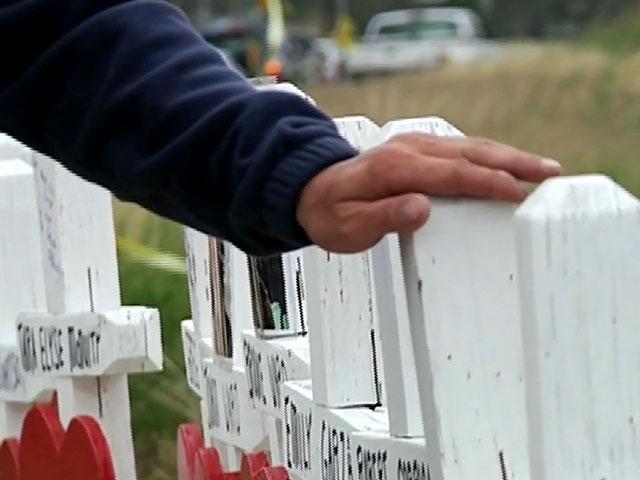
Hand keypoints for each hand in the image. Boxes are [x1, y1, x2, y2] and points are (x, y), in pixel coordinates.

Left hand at [297, 133, 561, 252]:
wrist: (310, 191)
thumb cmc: (330, 214)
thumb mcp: (349, 227)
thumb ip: (385, 217)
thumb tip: (423, 208)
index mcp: (394, 168)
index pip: (451, 174)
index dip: (488, 182)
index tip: (519, 192)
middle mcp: (407, 149)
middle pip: (469, 153)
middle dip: (512, 162)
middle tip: (550, 172)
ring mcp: (413, 145)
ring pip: (468, 147)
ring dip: (506, 156)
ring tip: (540, 167)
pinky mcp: (415, 149)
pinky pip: (459, 149)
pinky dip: (487, 156)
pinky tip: (505, 164)